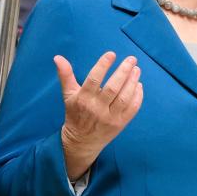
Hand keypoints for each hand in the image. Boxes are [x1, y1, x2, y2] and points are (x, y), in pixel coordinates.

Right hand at [56, 52, 143, 179]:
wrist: (81, 141)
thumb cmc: (75, 114)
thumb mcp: (68, 95)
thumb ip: (65, 75)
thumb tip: (58, 57)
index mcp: (83, 99)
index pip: (94, 80)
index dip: (103, 66)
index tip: (111, 54)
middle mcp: (97, 108)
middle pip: (113, 88)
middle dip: (124, 71)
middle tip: (132, 59)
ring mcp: (110, 117)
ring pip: (124, 97)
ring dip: (133, 82)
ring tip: (136, 69)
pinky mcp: (121, 124)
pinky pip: (133, 108)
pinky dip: (138, 96)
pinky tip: (139, 85)